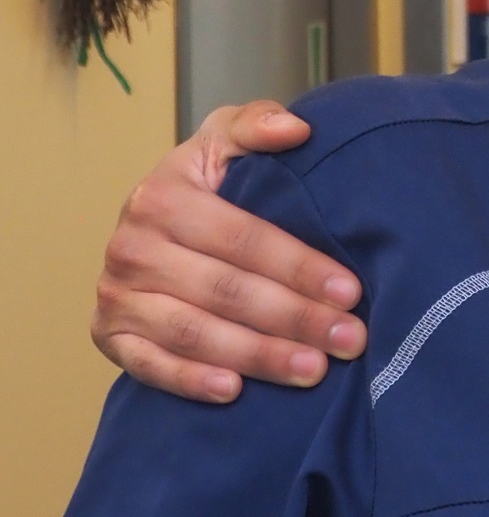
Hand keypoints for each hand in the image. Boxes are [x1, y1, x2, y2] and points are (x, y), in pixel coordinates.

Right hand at [91, 102, 365, 401]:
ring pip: (195, 332)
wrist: (148, 226)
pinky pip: (149, 366)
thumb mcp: (224, 143)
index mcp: (163, 196)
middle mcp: (132, 246)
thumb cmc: (203, 187)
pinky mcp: (109, 336)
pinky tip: (234, 390)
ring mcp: (117, 294)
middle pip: (226, 290)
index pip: (244, 238)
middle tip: (350, 339)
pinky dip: (190, 380)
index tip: (350, 290)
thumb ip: (256, 126)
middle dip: (295, 318)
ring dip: (258, 355)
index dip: (299, 266)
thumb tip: (296, 130)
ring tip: (313, 370)